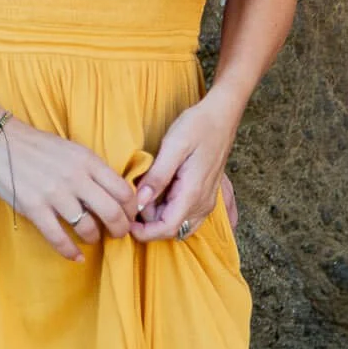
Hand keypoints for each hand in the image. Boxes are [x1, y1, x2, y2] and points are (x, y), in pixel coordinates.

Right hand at [0, 117, 137, 259]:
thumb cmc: (35, 145)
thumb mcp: (71, 150)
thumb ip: (92, 170)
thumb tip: (114, 195)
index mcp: (87, 160)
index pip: (124, 191)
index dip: (131, 210)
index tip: (128, 217)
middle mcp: (75, 177)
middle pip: (112, 213)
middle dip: (119, 230)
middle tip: (117, 234)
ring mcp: (54, 193)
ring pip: (88, 228)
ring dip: (93, 238)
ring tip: (90, 238)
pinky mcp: (33, 207)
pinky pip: (59, 238)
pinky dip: (71, 252)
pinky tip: (75, 256)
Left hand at [131, 93, 239, 241]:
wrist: (221, 116)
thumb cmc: (197, 126)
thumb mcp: (173, 146)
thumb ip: (157, 176)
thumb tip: (140, 202)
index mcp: (193, 194)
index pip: (167, 229)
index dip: (144, 232)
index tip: (126, 222)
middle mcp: (203, 203)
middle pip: (172, 230)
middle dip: (149, 224)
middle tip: (133, 200)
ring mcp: (206, 200)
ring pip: (179, 224)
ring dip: (159, 216)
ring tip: (144, 190)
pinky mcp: (205, 194)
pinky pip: (186, 214)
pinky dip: (169, 210)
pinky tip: (158, 191)